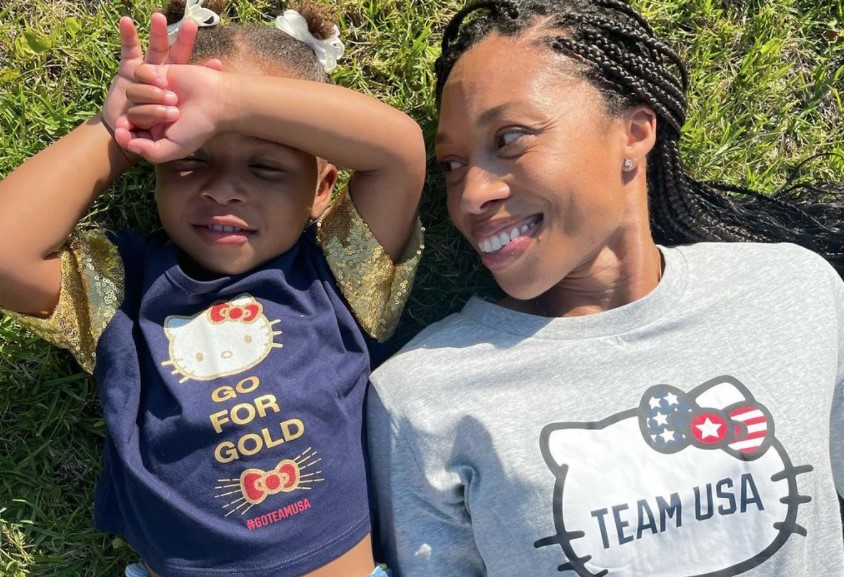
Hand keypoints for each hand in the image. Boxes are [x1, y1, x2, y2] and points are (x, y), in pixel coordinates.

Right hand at [100, 13, 197, 137]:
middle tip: (191, 25)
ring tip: (160, 18)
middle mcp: (164, 76)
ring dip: (158, 32)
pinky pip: (128, 50)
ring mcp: (146, 72)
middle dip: (183, 40)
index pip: (194, 75)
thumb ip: (191, 124)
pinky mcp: (127, 70)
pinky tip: (127, 21)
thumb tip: (199, 116)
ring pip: (154, 49)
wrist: (127, 134)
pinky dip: (127, 34)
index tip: (217, 64)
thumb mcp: (174, 135)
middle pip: (175, 54)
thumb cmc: (153, 132)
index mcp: (178, 88)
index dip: (205, 69)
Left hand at [115, 62, 226, 162]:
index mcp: (154, 132)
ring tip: (174, 98)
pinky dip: (150, 78)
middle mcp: (151, 112)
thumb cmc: (198, 127)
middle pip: (130, 113)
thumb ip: (150, 152)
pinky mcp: (156, 73)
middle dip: (150, 113)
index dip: (123, 132)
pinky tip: (166, 82)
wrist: (217, 101)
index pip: (127, 133)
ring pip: (132, 93)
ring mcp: (152, 92)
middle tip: (175, 113)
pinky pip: (138, 73)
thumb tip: (125, 141)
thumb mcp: (175, 148)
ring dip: (152, 95)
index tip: (125, 129)